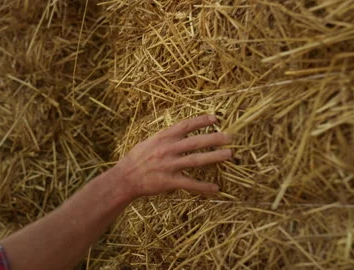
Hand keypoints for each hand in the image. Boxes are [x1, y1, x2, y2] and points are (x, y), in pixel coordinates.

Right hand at [114, 114, 231, 197]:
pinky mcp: (169, 181)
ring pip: (196, 160)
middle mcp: (167, 149)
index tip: (215, 118)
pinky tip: (216, 188)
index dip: (201, 121)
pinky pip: (190, 183)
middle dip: (214, 138)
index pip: (185, 125)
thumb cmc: (135, 159)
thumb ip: (165, 137)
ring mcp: (169, 165)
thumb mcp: (149, 142)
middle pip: (195, 142)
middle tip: (229, 137)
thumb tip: (179, 131)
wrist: (124, 178)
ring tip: (229, 154)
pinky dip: (203, 186)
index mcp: (162, 137)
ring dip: (214, 157)